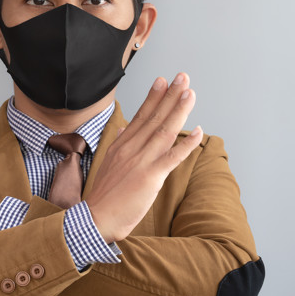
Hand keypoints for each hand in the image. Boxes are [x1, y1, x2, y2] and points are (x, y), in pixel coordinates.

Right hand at [85, 73, 202, 242]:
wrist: (96, 218)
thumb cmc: (104, 196)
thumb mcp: (108, 163)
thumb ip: (118, 143)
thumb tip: (123, 128)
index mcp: (121, 145)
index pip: (140, 116)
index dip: (153, 98)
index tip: (163, 81)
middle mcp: (131, 149)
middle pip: (154, 118)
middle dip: (169, 95)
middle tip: (182, 77)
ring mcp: (140, 161)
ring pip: (163, 131)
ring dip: (178, 111)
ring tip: (190, 93)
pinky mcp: (149, 177)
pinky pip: (171, 158)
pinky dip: (186, 144)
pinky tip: (198, 132)